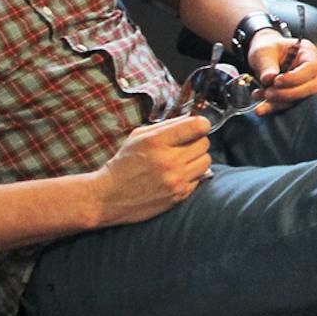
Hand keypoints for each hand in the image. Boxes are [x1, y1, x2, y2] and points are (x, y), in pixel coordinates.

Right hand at [97, 116, 212, 222]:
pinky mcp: (179, 195)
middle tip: (185, 144)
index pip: (196, 126)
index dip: (201, 124)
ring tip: (183, 160)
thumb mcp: (138, 137)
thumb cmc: (124, 163)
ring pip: (206, 161)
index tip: (198, 126)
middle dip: (197, 141)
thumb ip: (166, 126)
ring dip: (197, 158)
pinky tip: (177, 174)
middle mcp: (168, 161)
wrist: (110, 197)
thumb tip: (192, 118)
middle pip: (204, 143)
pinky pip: (200, 178)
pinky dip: (192, 174)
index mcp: (157, 142)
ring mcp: (175, 180)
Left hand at [248, 33, 316, 112]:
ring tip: (258, 96)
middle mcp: (312, 70)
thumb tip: (269, 79)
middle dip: (288, 93)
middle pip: (310, 87)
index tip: (276, 81)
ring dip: (278, 102)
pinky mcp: (296, 96)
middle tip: (268, 93)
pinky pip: (288, 104)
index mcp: (308, 53)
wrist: (263, 56)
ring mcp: (306, 84)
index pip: (310, 68)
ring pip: (299, 99)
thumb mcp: (263, 51)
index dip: (295, 78)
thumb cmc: (268, 48)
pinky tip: (260, 108)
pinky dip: (273, 107)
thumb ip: (267, 65)